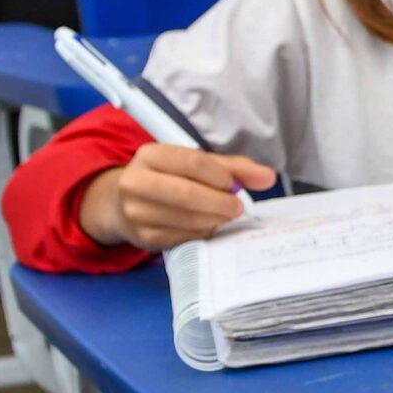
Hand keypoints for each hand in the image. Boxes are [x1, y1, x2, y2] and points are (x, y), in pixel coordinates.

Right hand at [78, 144, 274, 250]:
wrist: (125, 204)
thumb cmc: (169, 180)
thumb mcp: (196, 166)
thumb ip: (233, 168)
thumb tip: (267, 176)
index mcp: (149, 155)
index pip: (192, 162)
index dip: (221, 175)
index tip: (235, 185)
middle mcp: (135, 182)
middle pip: (186, 193)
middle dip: (220, 202)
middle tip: (238, 206)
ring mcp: (136, 212)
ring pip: (188, 218)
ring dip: (215, 218)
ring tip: (224, 214)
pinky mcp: (144, 237)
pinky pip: (185, 237)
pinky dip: (203, 231)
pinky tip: (206, 224)